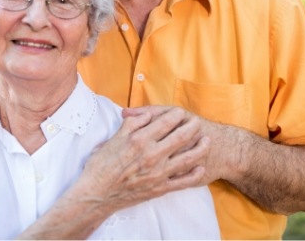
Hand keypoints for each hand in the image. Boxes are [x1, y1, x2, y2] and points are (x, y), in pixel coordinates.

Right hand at [75, 106, 213, 211]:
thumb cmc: (101, 165)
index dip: (176, 115)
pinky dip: (194, 174)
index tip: (181, 112)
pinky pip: (183, 181)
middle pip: (180, 137)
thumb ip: (132, 124)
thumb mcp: (113, 137)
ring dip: (200, 148)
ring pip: (187, 158)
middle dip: (192, 128)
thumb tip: (147, 115)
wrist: (97, 193)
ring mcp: (158, 173)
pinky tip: (200, 167)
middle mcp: (152, 155)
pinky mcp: (160, 188)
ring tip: (207, 141)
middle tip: (198, 122)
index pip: (165, 122)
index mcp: (140, 139)